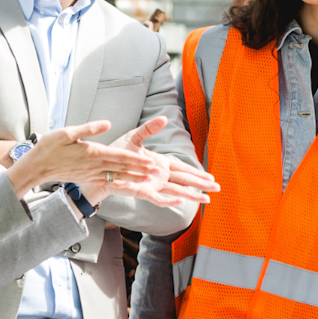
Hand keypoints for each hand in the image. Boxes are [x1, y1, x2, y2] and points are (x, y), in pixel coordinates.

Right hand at [4, 121, 156, 198]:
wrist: (35, 168)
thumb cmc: (49, 147)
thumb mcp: (67, 132)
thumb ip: (89, 129)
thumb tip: (107, 123)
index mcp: (92, 152)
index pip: (120, 156)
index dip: (137, 159)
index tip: (150, 161)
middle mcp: (94, 166)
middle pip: (122, 167)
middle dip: (140, 170)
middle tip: (157, 172)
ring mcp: (90, 174)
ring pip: (116, 176)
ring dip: (133, 177)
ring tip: (148, 180)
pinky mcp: (86, 178)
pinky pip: (106, 181)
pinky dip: (119, 182)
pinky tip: (126, 184)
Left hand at [80, 117, 220, 207]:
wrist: (100, 166)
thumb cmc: (117, 153)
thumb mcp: (135, 137)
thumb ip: (149, 129)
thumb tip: (164, 118)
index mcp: (160, 163)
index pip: (183, 168)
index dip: (197, 172)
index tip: (211, 176)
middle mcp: (159, 175)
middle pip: (185, 180)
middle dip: (201, 184)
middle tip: (217, 188)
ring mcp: (152, 185)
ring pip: (177, 191)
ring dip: (191, 195)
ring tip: (207, 199)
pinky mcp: (142, 192)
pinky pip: (158, 198)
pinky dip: (169, 200)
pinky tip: (180, 200)